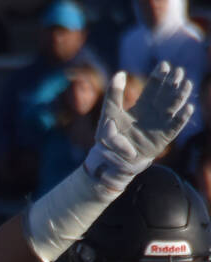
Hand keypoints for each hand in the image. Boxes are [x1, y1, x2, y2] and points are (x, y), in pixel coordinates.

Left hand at [87, 63, 193, 191]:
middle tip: (178, 71)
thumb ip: (114, 95)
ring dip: (181, 95)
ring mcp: (160, 124)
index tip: (164, 65)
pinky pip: (176, 126)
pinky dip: (182, 118)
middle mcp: (154, 112)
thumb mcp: (109, 114)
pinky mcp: (164, 137)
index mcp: (141, 105)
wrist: (113, 160)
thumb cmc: (110, 137)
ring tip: (186, 84)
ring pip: (174, 106)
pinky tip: (188, 108)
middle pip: (167, 93)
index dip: (159, 76)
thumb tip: (120, 73)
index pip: (153, 87)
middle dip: (173, 81)